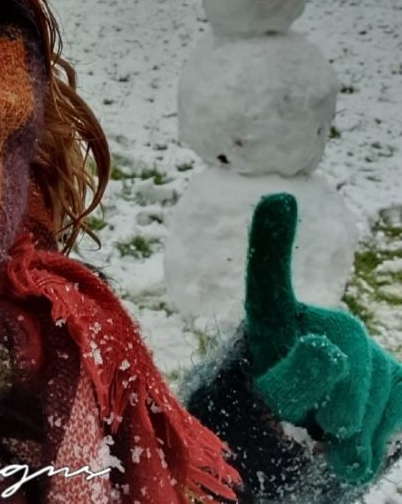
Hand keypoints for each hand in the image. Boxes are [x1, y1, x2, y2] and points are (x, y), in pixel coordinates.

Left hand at [244, 193, 401, 483]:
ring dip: (356, 427)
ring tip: (326, 436)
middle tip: (316, 427)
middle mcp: (318, 322)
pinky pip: (399, 395)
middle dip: (334, 401)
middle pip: (344, 350)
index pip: (268, 277)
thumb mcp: (267, 406)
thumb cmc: (267, 426)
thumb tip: (328, 347)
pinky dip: (382, 430)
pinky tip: (356, 442)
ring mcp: (357, 347)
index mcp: (270, 322)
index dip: (272, 238)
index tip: (278, 199)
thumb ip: (295, 377)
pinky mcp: (388, 375)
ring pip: (377, 381)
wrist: (297, 457)